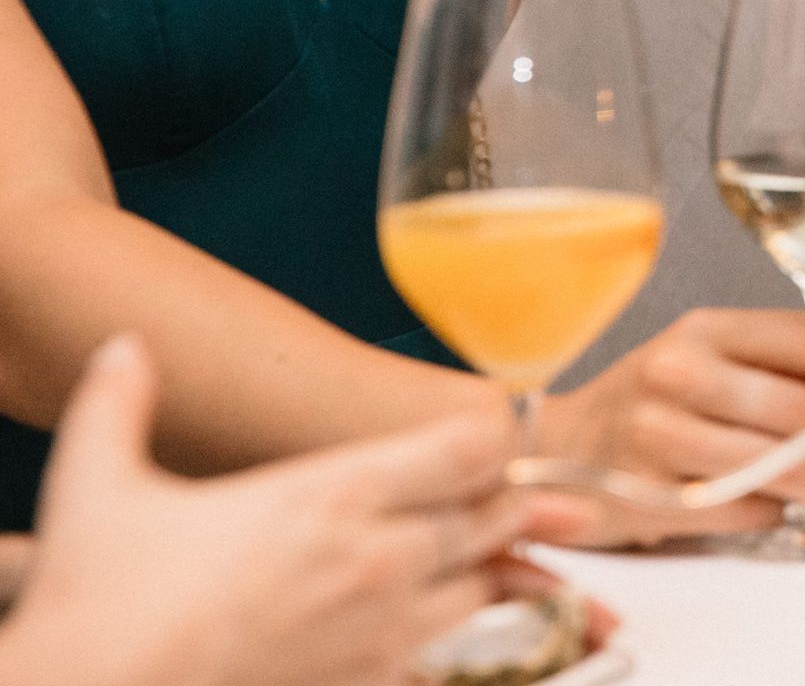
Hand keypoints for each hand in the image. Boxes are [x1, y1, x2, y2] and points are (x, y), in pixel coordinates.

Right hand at [0, 334, 525, 685]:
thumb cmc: (100, 606)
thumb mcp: (100, 486)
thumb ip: (120, 406)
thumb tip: (125, 351)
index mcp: (334, 495)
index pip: (471, 448)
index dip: (494, 439)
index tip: (488, 438)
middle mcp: (376, 559)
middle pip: (495, 516)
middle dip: (502, 502)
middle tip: (495, 493)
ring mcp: (379, 632)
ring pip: (482, 587)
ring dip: (485, 567)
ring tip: (467, 553)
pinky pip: (442, 656)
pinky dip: (443, 634)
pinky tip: (418, 624)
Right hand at [537, 309, 804, 543]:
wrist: (553, 452)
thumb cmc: (647, 402)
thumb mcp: (716, 356)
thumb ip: (794, 350)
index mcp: (705, 329)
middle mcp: (677, 371)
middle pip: (798, 409)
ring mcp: (654, 434)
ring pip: (774, 467)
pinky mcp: (641, 494)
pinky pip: (738, 512)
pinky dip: (767, 514)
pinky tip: (765, 505)